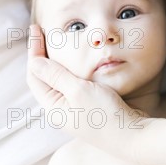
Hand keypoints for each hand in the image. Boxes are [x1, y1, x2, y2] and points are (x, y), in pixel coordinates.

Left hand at [26, 24, 149, 159]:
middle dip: (41, 53)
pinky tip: (75, 60)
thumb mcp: (78, 91)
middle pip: (43, 76)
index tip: (36, 28)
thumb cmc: (105, 115)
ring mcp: (73, 109)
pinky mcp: (86, 107)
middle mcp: (59, 109)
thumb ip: (55, 75)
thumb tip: (34, 61)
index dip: (34, 50)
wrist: (132, 135)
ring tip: (54, 41)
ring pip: (57, 80)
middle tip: (43, 31)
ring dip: (54, 60)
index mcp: (52, 106)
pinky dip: (69, 69)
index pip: (35, 74)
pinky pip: (71, 84)